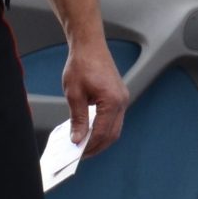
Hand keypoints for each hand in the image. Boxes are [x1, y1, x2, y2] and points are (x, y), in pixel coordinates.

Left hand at [62, 39, 128, 157]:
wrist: (89, 45)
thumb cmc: (81, 65)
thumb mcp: (74, 94)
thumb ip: (78, 119)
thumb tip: (77, 139)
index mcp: (112, 101)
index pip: (102, 133)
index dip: (90, 146)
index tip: (77, 153)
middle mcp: (122, 101)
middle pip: (112, 134)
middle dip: (97, 146)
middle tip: (80, 153)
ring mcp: (123, 98)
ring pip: (115, 127)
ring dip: (101, 138)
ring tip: (83, 144)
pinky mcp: (119, 96)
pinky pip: (114, 118)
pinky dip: (103, 127)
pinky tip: (90, 130)